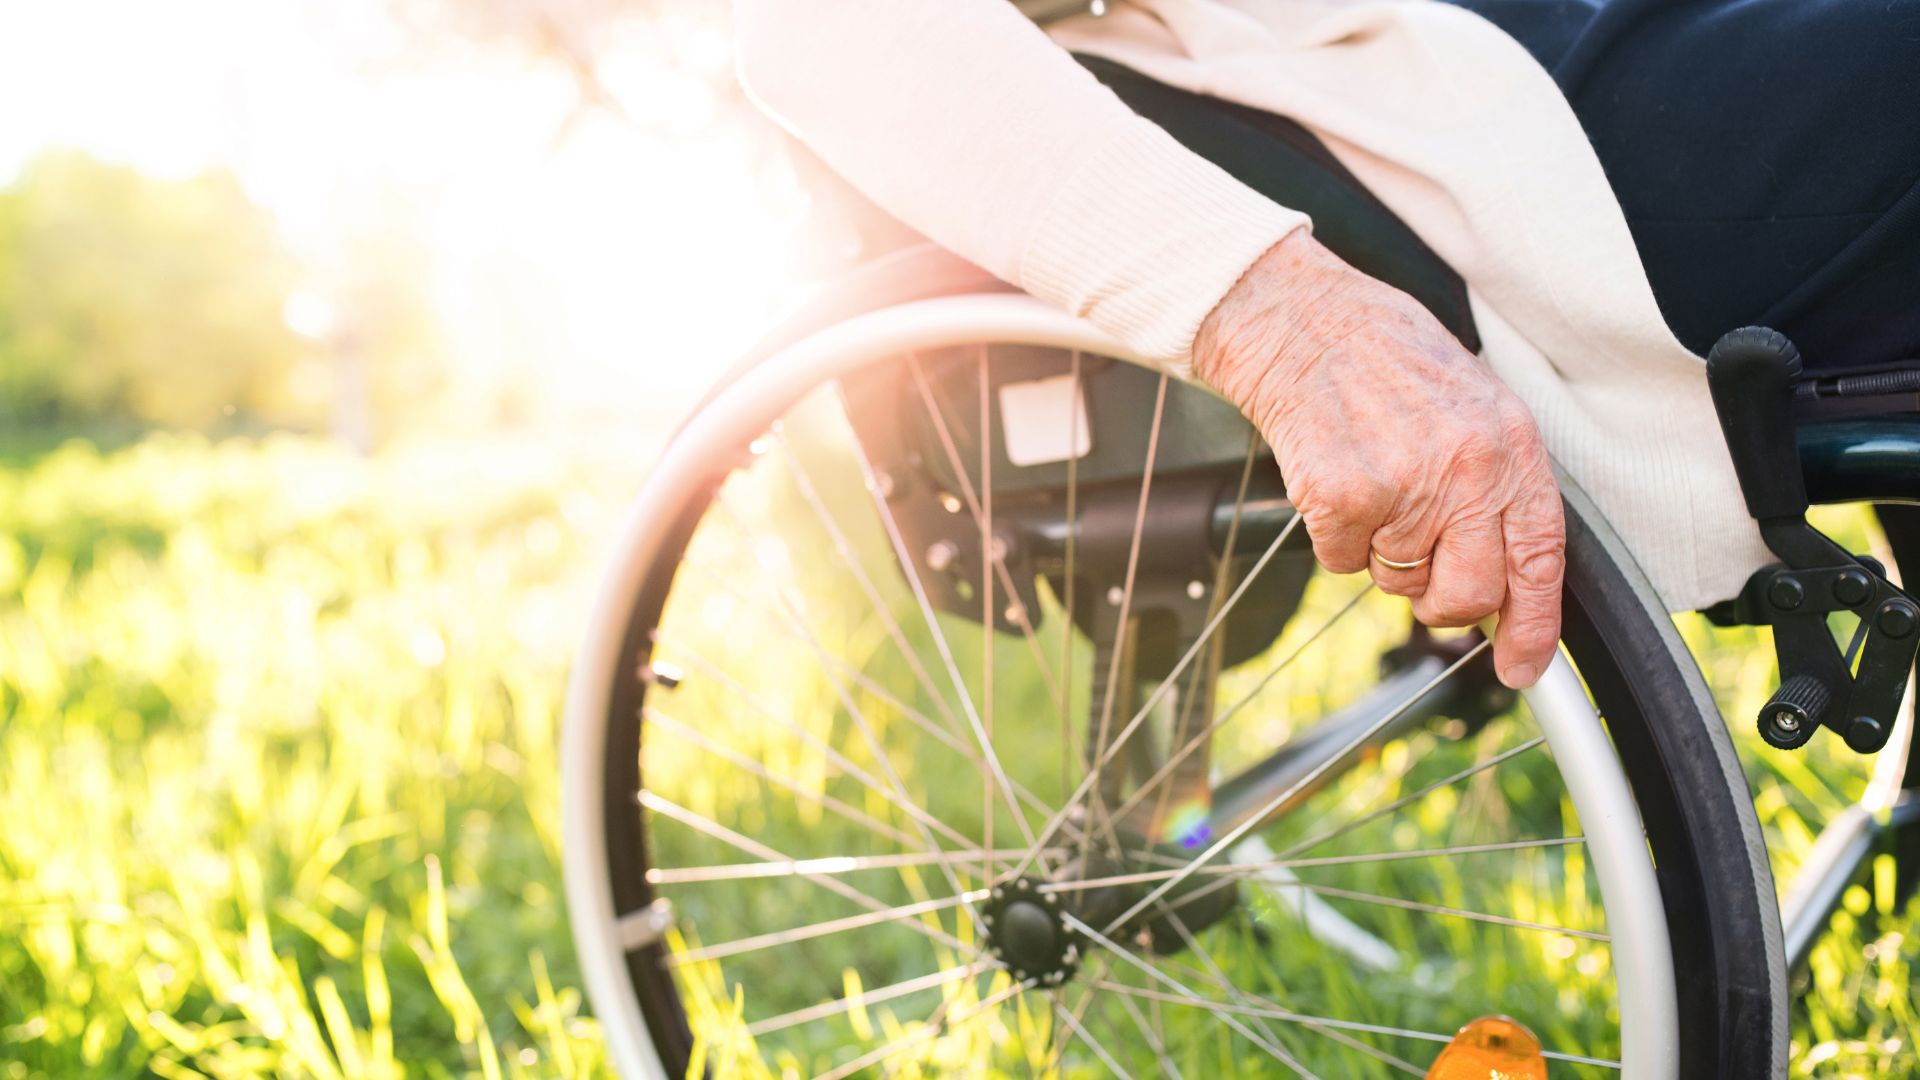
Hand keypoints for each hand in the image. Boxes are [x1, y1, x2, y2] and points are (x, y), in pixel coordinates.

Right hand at [1192, 231, 1563, 687]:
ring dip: (1378, 553)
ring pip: (1396, 580)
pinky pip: (1340, 562)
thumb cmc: (1383, 359)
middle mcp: (1466, 469)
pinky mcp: (1341, 497)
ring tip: (1370, 485)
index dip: (1534, 626)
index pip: (1539, 560)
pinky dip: (1331, 537)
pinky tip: (1333, 480)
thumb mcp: (1471, 408)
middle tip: (1418, 570)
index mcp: (1510, 446)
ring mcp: (1403, 486)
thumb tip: (1504, 578)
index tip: (1522, 665)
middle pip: (1467, 593)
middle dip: (1440, 600)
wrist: (1302, 321)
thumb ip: (1495, 486)